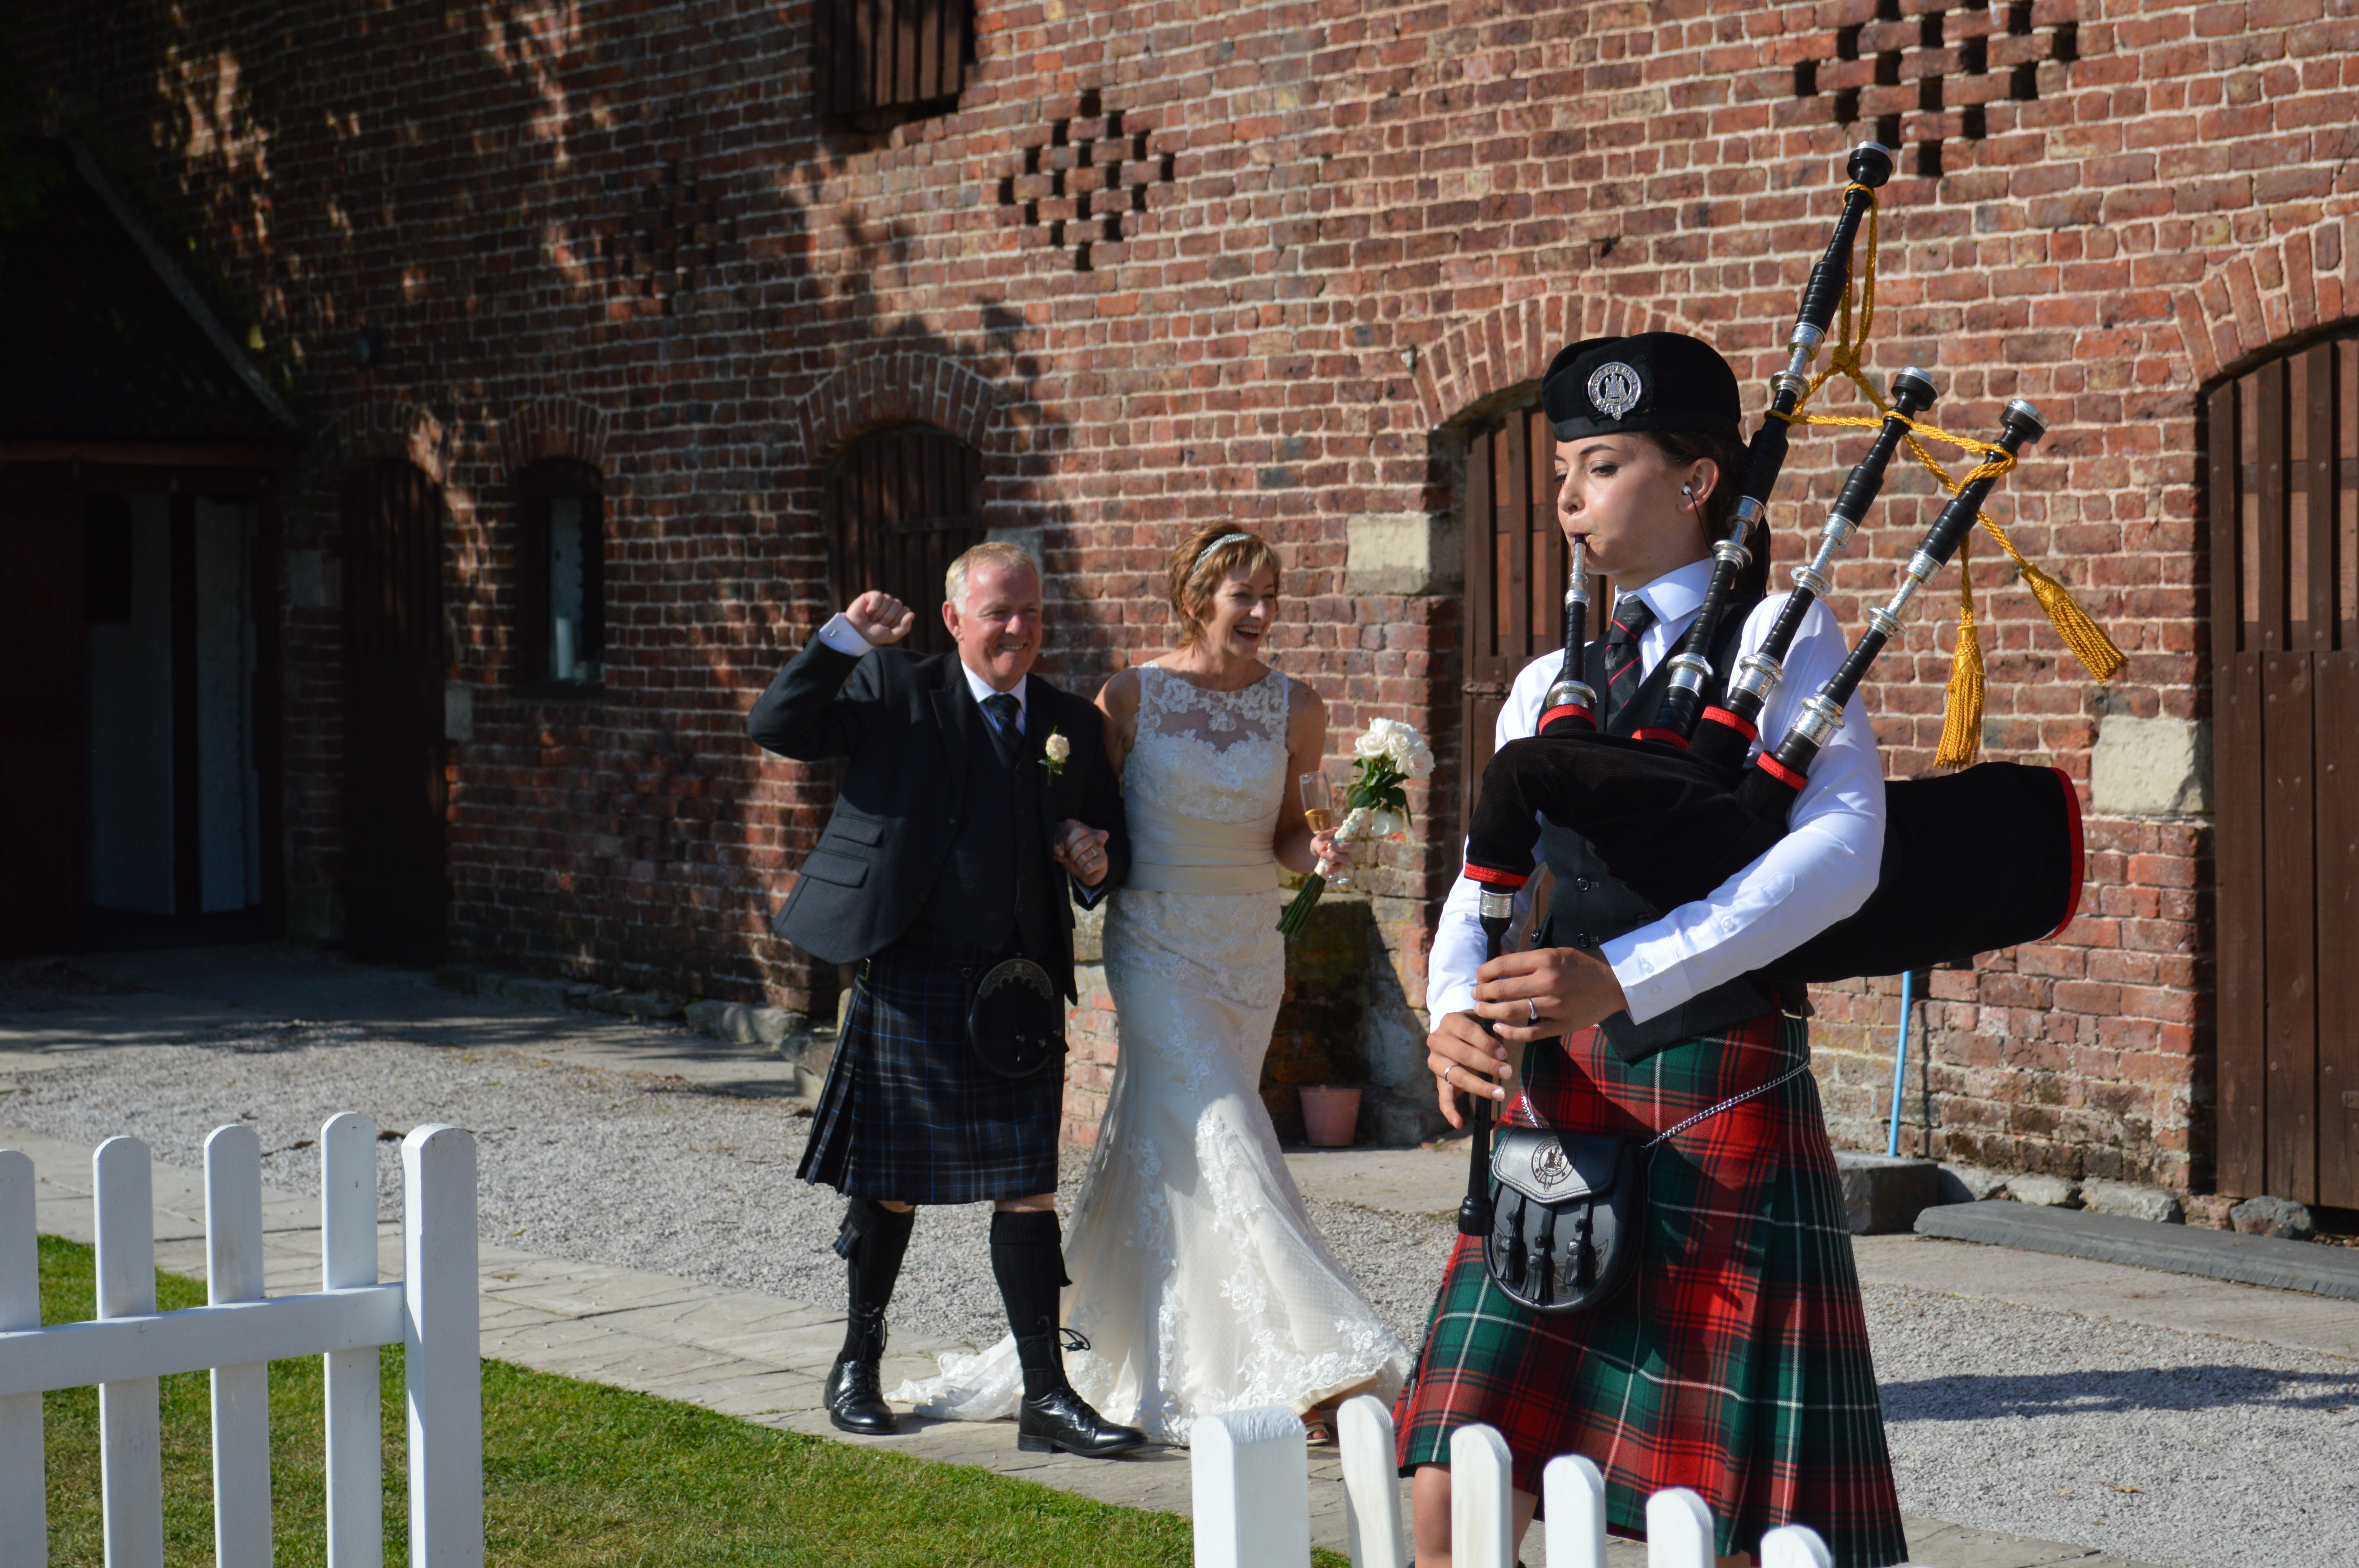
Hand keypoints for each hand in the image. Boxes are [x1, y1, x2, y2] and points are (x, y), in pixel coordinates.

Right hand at [844, 590, 916, 644]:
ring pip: (888, 599)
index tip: (888, 626)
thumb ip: (904, 627)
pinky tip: (868, 612)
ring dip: (879, 613)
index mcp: (897, 614)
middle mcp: (891, 606)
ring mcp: (881, 600)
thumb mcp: (891, 636)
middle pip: (898, 604)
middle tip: (879, 623)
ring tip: (872, 618)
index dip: (897, 619)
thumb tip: (912, 613)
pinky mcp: (871, 596)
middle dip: (888, 617)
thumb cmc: (874, 635)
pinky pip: (878, 596)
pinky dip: (873, 606)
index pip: (906, 610)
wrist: (857, 633)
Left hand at [1054, 820, 1112, 886]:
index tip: (1068, 848)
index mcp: (1083, 830)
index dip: (1070, 842)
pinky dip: (1084, 870)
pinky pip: (1089, 866)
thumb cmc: (1073, 856)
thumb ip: (1056, 847)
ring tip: (1079, 864)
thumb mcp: (1061, 850)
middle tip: (1073, 858)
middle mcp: (1094, 836)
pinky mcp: (1103, 859)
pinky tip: (1086, 869)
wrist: (1085, 871)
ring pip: (1084, 857)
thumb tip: (1060, 852)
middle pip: (1081, 845)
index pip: (1078, 831)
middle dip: (1073, 856)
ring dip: (1078, 864)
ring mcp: (1100, 847)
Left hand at [1309, 828, 1352, 868]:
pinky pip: (1339, 867)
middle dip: (1341, 847)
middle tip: (1329, 847)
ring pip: (1345, 857)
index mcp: (1339, 834)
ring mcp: (1344, 855)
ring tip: (1322, 855)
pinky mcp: (1340, 864)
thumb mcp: (1316, 842)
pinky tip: (1327, 869)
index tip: (1319, 838)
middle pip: (1351, 846)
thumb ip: (1318, 844)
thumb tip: (1323, 849)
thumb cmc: (1319, 844)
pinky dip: (1334, 869)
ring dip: (1334, 857)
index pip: (1338, 832)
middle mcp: (1345, 844)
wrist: (1317, 854)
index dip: (1329, 834)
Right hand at [1426, 1010, 1512, 1129]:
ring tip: (1499, 1093)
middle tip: (1508, 1072)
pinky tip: (1459, 1122)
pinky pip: (1442, 1097)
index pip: (1468, 1032)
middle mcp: (1437, 1040)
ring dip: (1479, 1086)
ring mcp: (1435, 1061)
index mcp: (1450, 1021)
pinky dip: (1450, 1111)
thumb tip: (1504, 1055)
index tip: (1504, 1053)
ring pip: (1457, 1076)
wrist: (1454, 1033)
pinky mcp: (1437, 1079)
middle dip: (1488, 1064)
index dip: (1487, 1043)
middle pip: (1463, 1054)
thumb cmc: (1474, 1028)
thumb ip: (1491, 1035)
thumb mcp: (1481, 1023)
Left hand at [1471, 947, 1627, 1043]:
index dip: (1484, 972)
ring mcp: (1555, 1005)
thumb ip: (1528, 959)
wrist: (1614, 984)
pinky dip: (1510, 1032)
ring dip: (1490, 1012)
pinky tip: (1499, 1028)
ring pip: (1511, 1012)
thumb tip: (1498, 960)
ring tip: (1481, 1010)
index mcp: (1545, 960)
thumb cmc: (1582, 966)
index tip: (1478, 976)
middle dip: (1482, 993)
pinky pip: (1530, 1033)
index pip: (1503, 965)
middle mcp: (1548, 982)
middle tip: (1475, 995)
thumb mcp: (1556, 953)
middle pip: (1502, 989)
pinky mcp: (1562, 1025)